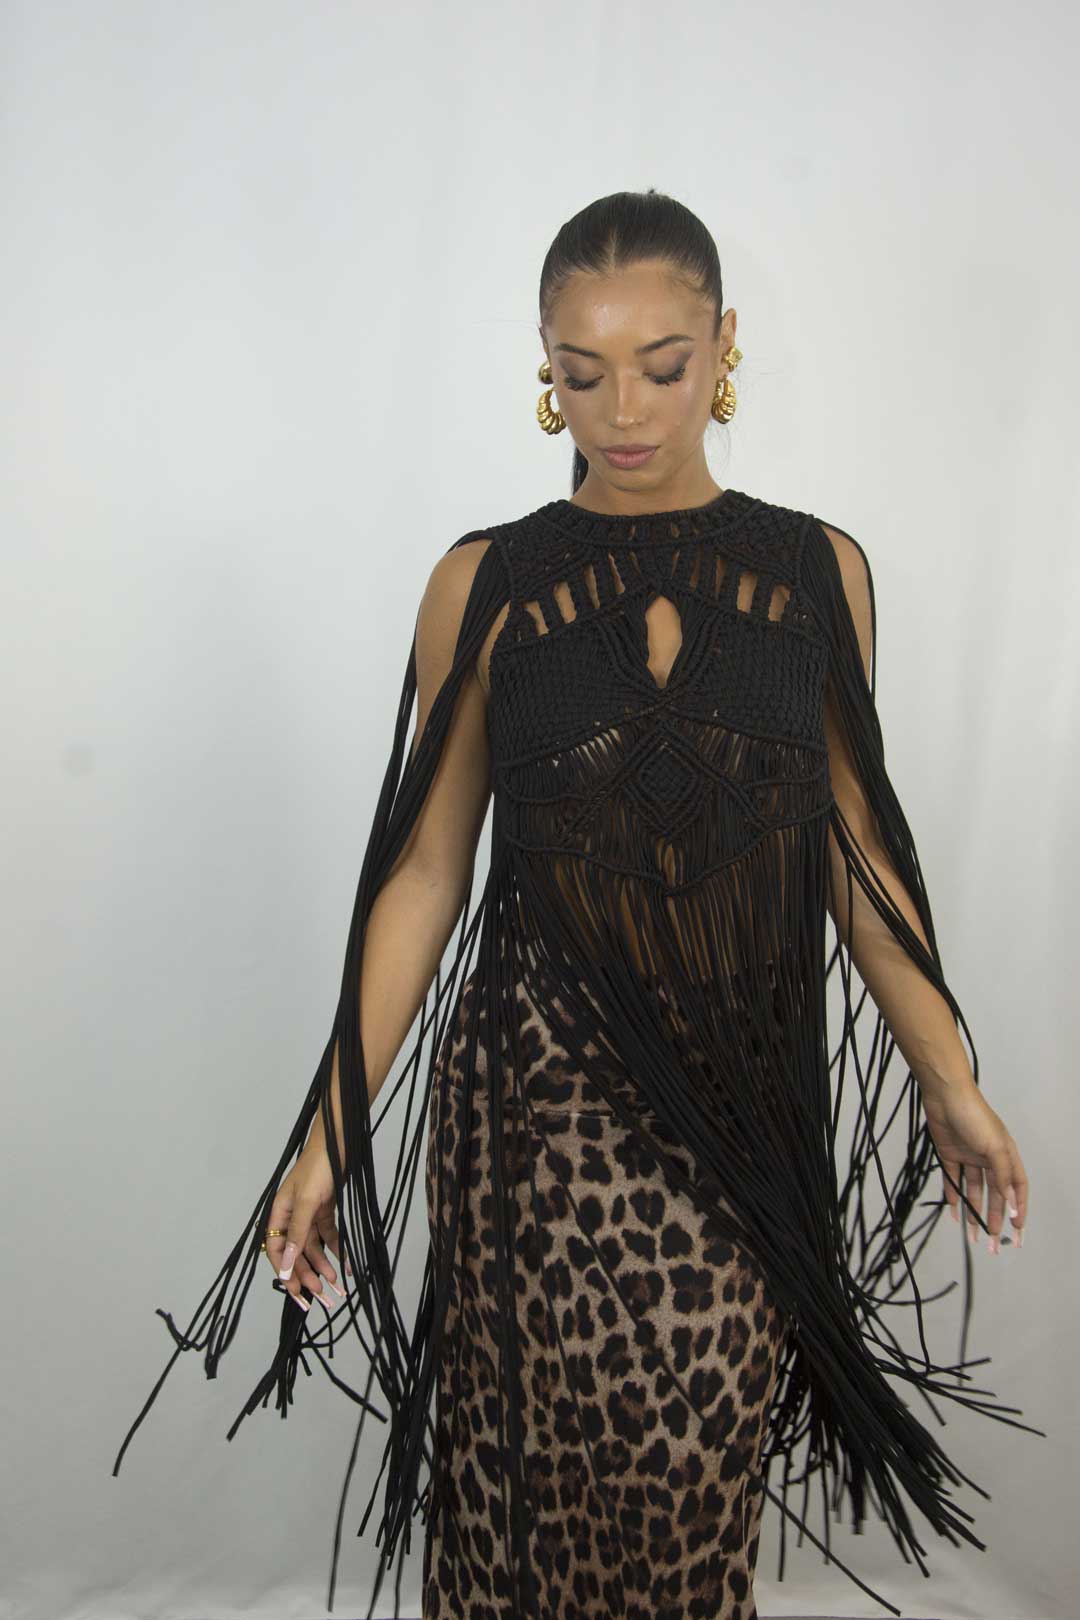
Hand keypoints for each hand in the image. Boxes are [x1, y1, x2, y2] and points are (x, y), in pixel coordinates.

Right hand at [263, 1128, 348, 1314]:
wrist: (338, 1143)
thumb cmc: (318, 1167)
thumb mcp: (306, 1202)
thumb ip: (296, 1233)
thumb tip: (284, 1264)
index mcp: (279, 1213)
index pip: (275, 1250)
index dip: (285, 1272)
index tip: (297, 1293)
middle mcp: (291, 1216)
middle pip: (294, 1253)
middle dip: (306, 1275)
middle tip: (321, 1295)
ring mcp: (309, 1214)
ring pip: (312, 1248)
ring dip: (323, 1266)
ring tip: (336, 1284)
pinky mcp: (325, 1211)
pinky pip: (328, 1236)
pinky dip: (336, 1250)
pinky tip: (346, 1264)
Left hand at [920, 1081, 1028, 1254]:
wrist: (945, 1096)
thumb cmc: (975, 1116)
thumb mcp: (995, 1148)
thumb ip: (1003, 1176)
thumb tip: (1010, 1204)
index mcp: (1006, 1156)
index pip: (1017, 1189)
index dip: (1019, 1210)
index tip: (1018, 1232)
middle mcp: (989, 1159)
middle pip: (995, 1195)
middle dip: (995, 1219)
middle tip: (993, 1242)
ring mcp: (969, 1157)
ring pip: (974, 1192)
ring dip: (974, 1212)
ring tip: (974, 1235)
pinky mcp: (950, 1155)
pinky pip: (953, 1181)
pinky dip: (953, 1197)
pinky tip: (954, 1214)